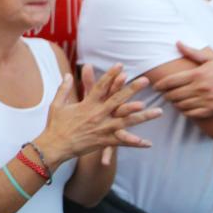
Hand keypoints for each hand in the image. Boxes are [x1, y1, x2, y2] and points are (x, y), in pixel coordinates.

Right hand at [37, 64, 159, 163]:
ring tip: (159, 111)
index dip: (111, 75)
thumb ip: (64, 88)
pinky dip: (135, 143)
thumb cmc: (54, 125)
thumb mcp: (57, 104)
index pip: (101, 86)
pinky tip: (148, 143)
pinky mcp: (103, 141)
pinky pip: (122, 142)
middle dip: (133, 90)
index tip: (120, 65)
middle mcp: (97, 114)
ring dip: (143, 116)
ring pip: (126, 121)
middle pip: (118, 99)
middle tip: (146, 81)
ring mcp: (101, 128)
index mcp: (87, 104)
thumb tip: (68, 74)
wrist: (54, 146)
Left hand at [153, 42, 212, 117]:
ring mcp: (207, 100)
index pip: (171, 81)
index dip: (160, 85)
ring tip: (174, 102)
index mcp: (199, 73)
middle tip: (165, 95)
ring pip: (181, 105)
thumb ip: (193, 53)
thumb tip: (177, 42)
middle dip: (167, 96)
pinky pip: (192, 114)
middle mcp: (201, 87)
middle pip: (173, 95)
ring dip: (175, 104)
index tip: (156, 87)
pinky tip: (186, 108)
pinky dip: (186, 112)